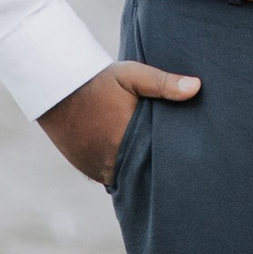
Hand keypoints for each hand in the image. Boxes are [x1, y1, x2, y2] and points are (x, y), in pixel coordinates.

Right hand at [37, 59, 198, 186]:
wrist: (55, 88)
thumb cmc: (98, 81)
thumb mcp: (132, 75)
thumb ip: (164, 83)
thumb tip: (197, 87)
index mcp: (127, 141)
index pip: (158, 162)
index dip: (173, 162)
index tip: (189, 159)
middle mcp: (111, 162)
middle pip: (143, 173)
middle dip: (157, 170)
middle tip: (180, 167)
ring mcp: (96, 169)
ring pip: (127, 178)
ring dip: (138, 171)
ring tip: (158, 165)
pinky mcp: (87, 169)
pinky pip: (111, 177)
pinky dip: (122, 171)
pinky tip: (134, 163)